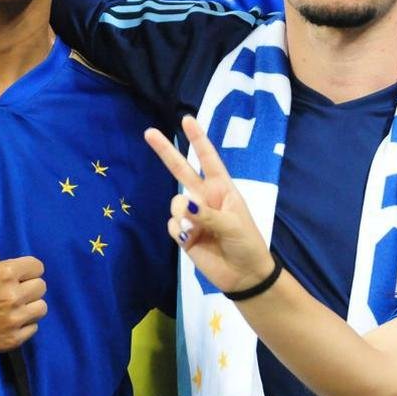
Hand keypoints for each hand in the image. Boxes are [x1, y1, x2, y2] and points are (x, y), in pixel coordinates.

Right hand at [0, 257, 46, 352]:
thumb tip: (17, 270)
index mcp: (3, 274)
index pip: (37, 267)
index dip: (28, 272)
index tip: (21, 277)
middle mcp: (13, 296)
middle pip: (41, 287)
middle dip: (28, 289)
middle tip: (14, 293)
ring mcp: (14, 319)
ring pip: (41, 307)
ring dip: (29, 307)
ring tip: (13, 309)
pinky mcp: (13, 340)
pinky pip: (33, 327)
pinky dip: (23, 326)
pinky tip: (7, 324)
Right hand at [143, 116, 276, 294]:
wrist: (243, 275)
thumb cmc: (247, 244)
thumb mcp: (234, 225)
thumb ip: (208, 214)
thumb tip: (183, 206)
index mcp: (223, 189)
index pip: (209, 160)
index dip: (198, 140)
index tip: (187, 120)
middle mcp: (205, 198)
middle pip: (181, 171)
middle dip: (166, 152)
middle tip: (149, 132)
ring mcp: (193, 216)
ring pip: (175, 205)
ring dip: (184, 216)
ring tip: (201, 231)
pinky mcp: (184, 234)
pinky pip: (173, 226)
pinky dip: (181, 232)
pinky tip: (193, 241)